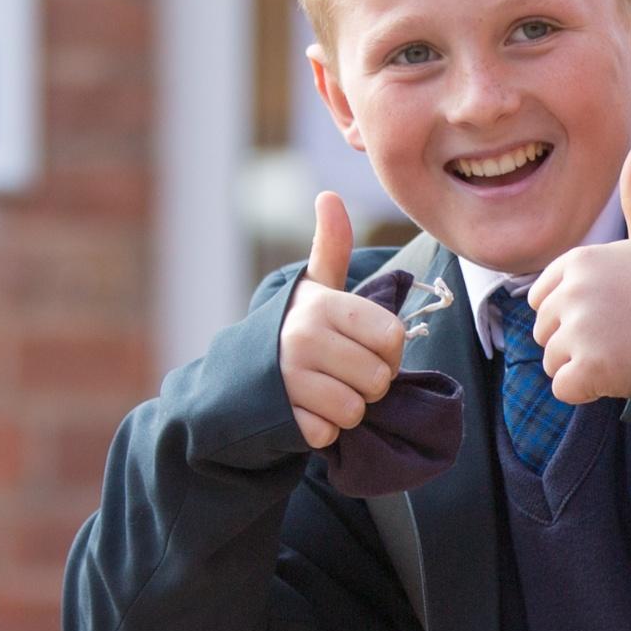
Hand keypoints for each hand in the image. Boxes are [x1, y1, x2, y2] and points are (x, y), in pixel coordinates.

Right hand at [278, 191, 404, 450]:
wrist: (237, 379)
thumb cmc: (291, 330)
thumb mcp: (312, 289)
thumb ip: (329, 247)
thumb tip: (328, 195)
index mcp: (322, 306)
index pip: (393, 337)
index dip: (388, 351)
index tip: (364, 348)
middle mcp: (304, 339)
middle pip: (379, 379)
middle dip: (368, 384)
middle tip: (341, 374)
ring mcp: (291, 381)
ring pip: (356, 411)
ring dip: (346, 410)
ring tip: (322, 393)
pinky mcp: (284, 420)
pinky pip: (329, 435)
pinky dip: (322, 432)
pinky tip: (305, 414)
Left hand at [526, 143, 630, 405]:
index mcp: (578, 261)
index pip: (542, 298)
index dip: (574, 312)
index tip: (612, 312)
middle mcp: (571, 292)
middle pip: (544, 332)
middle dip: (575, 341)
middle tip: (621, 337)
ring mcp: (577, 331)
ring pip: (553, 362)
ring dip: (582, 367)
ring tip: (623, 354)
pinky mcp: (586, 369)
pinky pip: (563, 389)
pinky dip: (587, 391)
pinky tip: (617, 375)